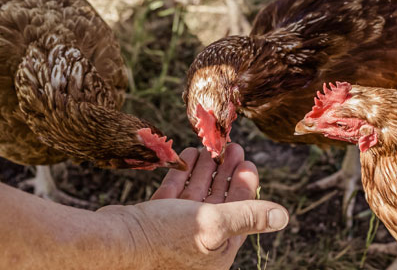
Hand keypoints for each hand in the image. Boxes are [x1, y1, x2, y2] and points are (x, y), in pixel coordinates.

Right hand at [96, 143, 287, 269]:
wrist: (113, 242)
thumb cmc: (164, 238)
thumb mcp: (214, 224)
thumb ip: (248, 216)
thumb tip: (283, 217)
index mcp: (217, 251)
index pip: (240, 213)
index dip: (245, 186)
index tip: (248, 161)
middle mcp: (198, 243)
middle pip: (219, 202)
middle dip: (226, 173)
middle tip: (233, 146)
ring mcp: (174, 232)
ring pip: (196, 195)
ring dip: (206, 169)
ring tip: (213, 146)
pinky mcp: (154, 221)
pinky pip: (174, 194)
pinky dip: (183, 174)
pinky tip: (189, 154)